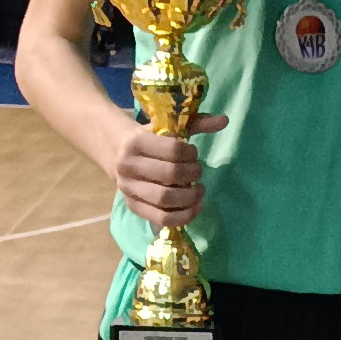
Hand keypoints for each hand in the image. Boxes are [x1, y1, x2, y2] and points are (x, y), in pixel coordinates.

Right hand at [111, 117, 225, 228]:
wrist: (115, 150)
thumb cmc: (148, 137)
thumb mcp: (167, 126)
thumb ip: (196, 123)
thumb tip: (224, 120)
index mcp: (136, 142)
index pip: (173, 150)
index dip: (191, 154)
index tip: (194, 154)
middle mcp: (128, 166)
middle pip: (170, 175)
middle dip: (192, 174)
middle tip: (198, 172)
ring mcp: (128, 189)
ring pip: (165, 199)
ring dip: (190, 197)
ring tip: (199, 190)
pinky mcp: (132, 206)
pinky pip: (161, 219)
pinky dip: (183, 216)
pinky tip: (195, 207)